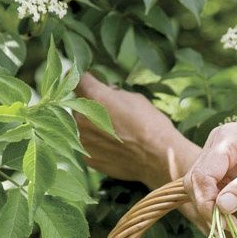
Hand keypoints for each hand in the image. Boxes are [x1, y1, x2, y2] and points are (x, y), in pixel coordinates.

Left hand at [75, 73, 197, 187]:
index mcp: (95, 97)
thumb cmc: (151, 126)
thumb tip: (107, 92)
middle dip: (90, 106)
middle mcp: (83, 118)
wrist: (159, 158)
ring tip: (115, 133)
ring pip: (82, 127)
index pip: (77, 79)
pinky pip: (88, 145)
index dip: (84, 78)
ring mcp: (84, 140)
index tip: (89, 80)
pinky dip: (97, 144)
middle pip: (78, 105)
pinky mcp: (88, 158)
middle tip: (111, 113)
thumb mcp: (135, 99)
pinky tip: (115, 147)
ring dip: (93, 126)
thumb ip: (114, 93)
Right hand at [184, 114, 236, 219]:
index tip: (224, 225)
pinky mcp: (225, 166)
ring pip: (200, 186)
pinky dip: (217, 205)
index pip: (203, 174)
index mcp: (228, 137)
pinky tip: (230, 219)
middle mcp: (218, 142)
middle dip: (206, 208)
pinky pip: (212, 188)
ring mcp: (219, 154)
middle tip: (226, 231)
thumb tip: (221, 207)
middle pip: (196, 181)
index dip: (207, 202)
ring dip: (210, 209)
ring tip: (229, 228)